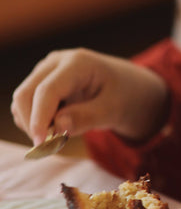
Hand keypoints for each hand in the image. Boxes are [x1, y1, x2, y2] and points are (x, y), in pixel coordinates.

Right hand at [11, 48, 167, 145]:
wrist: (130, 87)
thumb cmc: (126, 96)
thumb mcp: (114, 109)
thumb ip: (86, 118)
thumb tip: (56, 127)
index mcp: (78, 63)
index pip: (47, 91)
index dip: (39, 119)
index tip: (40, 144)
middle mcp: (56, 62)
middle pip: (25, 95)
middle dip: (33, 123)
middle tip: (53, 146)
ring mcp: (46, 72)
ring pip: (22, 102)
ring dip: (34, 124)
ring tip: (64, 133)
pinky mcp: (42, 84)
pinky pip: (27, 106)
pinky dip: (36, 121)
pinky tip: (58, 126)